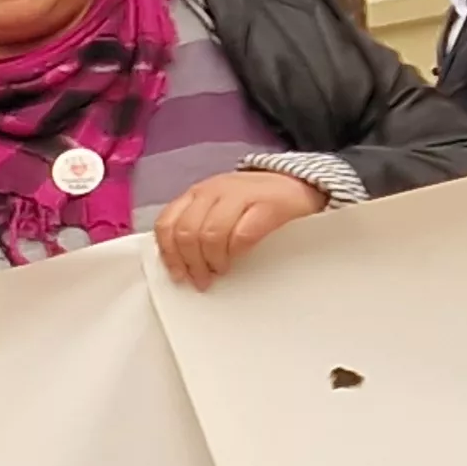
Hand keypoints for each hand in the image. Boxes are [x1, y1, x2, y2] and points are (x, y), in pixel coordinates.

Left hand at [153, 170, 325, 290]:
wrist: (300, 186)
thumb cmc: (255, 203)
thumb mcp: (218, 208)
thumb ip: (197, 225)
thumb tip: (179, 263)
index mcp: (197, 193)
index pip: (167, 223)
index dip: (169, 253)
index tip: (178, 275)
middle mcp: (214, 190)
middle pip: (186, 232)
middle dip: (190, 262)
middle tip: (201, 279)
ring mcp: (241, 195)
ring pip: (210, 233)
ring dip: (212, 260)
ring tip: (220, 271)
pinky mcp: (268, 205)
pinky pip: (242, 234)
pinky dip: (236, 252)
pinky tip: (238, 259)